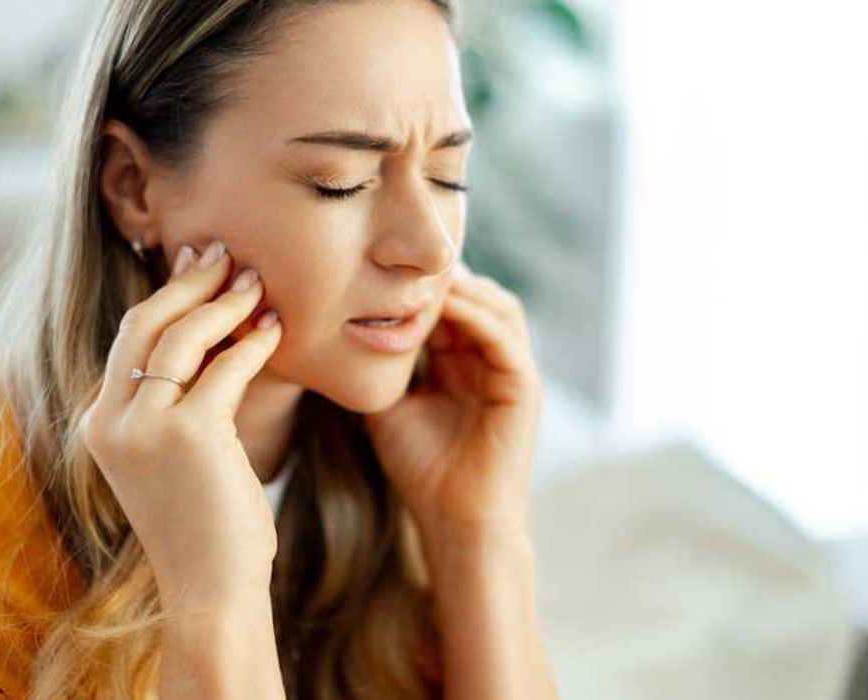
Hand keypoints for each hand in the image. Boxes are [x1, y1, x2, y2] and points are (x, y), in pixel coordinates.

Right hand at [79, 239, 282, 608]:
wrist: (211, 591)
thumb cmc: (204, 526)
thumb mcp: (175, 455)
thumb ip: (177, 400)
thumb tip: (212, 331)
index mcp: (100, 423)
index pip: (129, 339)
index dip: (166, 294)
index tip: (197, 265)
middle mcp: (110, 420)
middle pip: (145, 324)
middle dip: (189, 281)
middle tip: (226, 254)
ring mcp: (145, 428)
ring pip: (182, 338)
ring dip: (224, 304)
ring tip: (257, 284)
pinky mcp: (190, 436)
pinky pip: (226, 370)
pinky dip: (254, 345)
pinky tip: (275, 331)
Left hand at [363, 260, 542, 546]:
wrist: (452, 520)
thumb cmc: (421, 470)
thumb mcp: (389, 406)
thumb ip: (381, 368)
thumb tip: (343, 331)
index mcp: (463, 363)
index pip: (450, 306)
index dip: (423, 284)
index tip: (385, 261)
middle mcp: (491, 361)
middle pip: (478, 296)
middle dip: (446, 275)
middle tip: (407, 257)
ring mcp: (511, 372)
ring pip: (498, 307)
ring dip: (465, 288)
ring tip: (427, 276)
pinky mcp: (524, 388)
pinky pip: (503, 337)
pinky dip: (477, 316)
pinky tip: (446, 305)